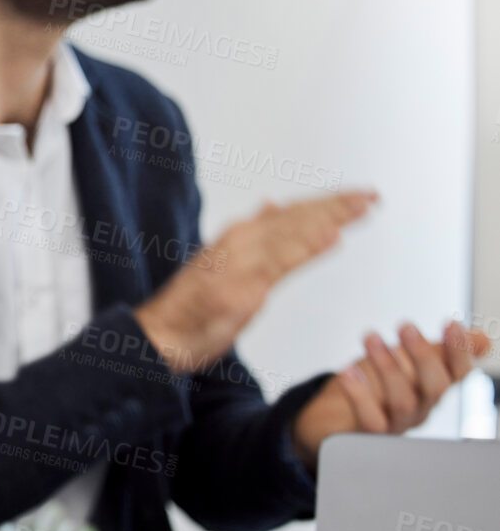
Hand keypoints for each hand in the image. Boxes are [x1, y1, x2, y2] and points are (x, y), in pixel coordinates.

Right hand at [134, 191, 376, 374]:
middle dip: (336, 206)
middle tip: (371, 195)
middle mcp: (239, 242)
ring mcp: (240, 264)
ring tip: (362, 207)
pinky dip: (308, 248)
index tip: (355, 196)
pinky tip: (332, 237)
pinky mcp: (242, 288)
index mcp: (238, 236)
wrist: (159, 335)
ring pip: (292, 233)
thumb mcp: (222, 262)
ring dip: (330, 218)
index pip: (290, 214)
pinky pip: (281, 264)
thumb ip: (251, 236)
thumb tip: (273, 205)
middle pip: (296, 218)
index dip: (325, 203)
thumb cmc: (190, 307)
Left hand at [300, 322, 491, 450]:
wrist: (341, 420)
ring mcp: (397, 423)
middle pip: (435, 389)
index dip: (458, 351)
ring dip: (387, 367)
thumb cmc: (382, 389)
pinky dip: (360, 396)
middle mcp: (421, 408)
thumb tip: (483, 340)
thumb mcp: (415, 364)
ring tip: (371, 337)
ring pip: (402, 402)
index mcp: (433, 388)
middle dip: (423, 356)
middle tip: (406, 326)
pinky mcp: (368, 433)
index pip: (457, 373)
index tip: (451, 324)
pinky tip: (348, 372)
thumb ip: (444, 352)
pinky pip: (371, 420)